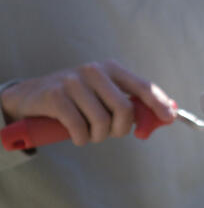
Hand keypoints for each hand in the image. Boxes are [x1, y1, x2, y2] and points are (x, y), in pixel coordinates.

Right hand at [0, 60, 174, 145]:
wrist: (31, 96)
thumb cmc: (76, 100)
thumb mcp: (103, 96)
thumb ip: (131, 104)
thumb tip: (166, 116)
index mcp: (111, 69)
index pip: (143, 86)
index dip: (159, 104)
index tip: (169, 118)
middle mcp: (94, 71)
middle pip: (124, 108)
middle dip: (121, 129)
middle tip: (110, 134)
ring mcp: (73, 81)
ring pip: (101, 121)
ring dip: (98, 136)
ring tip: (89, 134)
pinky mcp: (56, 96)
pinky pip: (79, 127)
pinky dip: (81, 138)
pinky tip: (77, 136)